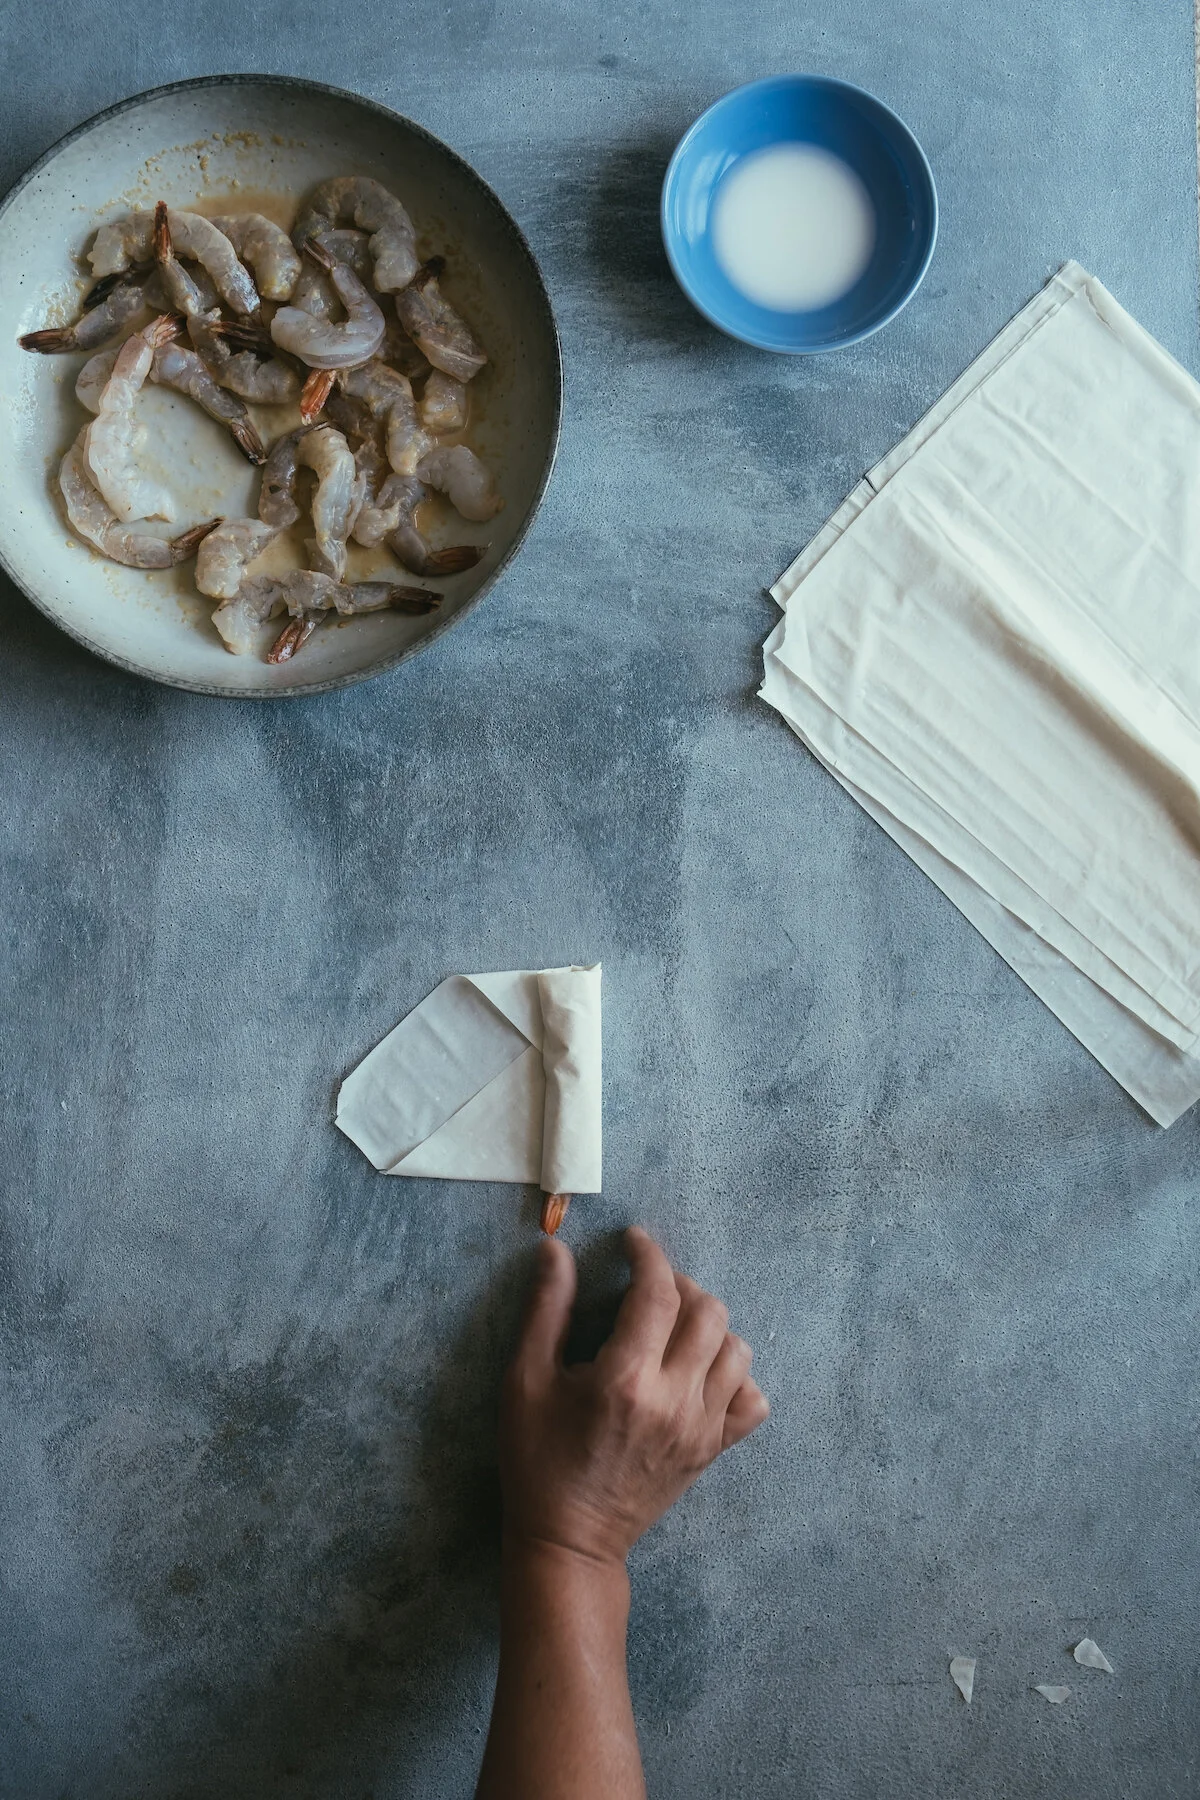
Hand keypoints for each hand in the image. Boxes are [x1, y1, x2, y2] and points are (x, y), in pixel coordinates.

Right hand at [499, 1226, 768, 1567]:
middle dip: (681, 1285)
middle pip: (709, 1312)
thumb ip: (546, 1310)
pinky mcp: (713, 1450)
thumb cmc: (537, 1460)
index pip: (658, 1292)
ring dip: (709, 1326)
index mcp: (625, 1379)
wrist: (569, 1540)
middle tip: (650, 1287)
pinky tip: (700, 1373)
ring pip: (737, 1350)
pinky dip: (736, 1376)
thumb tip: (556, 1251)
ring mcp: (701, 1428)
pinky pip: (752, 1400)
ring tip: (674, 1328)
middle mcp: (674, 1400)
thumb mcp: (525, 1381)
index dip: (649, 1255)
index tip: (634, 1241)